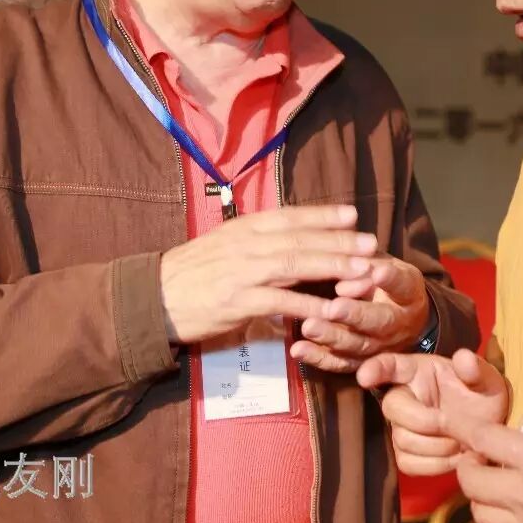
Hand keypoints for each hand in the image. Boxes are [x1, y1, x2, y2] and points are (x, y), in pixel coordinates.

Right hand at [158, 205, 375, 344]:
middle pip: (301, 238)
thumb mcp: (222, 245)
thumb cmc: (190, 274)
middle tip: (371, 242)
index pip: (290, 216)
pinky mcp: (238, 301)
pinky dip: (309, 304)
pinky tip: (332, 309)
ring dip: (334, 266)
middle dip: (340, 240)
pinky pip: (281, 301)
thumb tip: (287, 238)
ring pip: (297, 264)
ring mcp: (242, 272)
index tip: (353, 213)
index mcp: (243, 228)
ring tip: (363, 270)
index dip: (323, 214)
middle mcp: (246, 244)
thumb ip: (254, 242)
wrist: (151, 298)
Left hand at [289, 255, 431, 371]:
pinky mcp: (362, 362)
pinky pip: (340, 363)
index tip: (378, 271)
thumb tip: (346, 276)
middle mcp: (399, 324)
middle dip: (356, 315)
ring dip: (332, 337)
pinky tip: (298, 349)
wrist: (402, 318)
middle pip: (380, 322)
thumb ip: (367, 264)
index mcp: (408, 294)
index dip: (391, 280)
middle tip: (333, 307)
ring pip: (358, 345)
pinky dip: (318, 358)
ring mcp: (382, 347)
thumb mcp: (382, 264)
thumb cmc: (385, 281)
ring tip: (308, 327)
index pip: (402, 285)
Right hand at [356, 349, 509, 474]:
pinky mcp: (406, 454)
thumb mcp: (487, 378)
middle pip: (392, 407)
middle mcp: (404, 396)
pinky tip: (454, 456)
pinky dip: (435, 464)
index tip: (365, 376)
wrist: (490, 430)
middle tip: (452, 423)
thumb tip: (463, 358)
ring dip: (436, 445)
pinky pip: (409, 463)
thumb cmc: (482, 396)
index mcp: (418, 371)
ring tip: (460, 440)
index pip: (390, 365)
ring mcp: (401, 427)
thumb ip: (476, 368)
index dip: (375, 369)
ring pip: (402, 439)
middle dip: (424, 420)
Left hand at [452, 374, 522, 522]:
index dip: (459, 427)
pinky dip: (499, 519)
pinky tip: (516, 505)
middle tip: (480, 453)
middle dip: (467, 465)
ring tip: (495, 481)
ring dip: (479, 496)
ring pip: (482, 516)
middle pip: (470, 483)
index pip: (481, 440)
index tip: (449, 420)